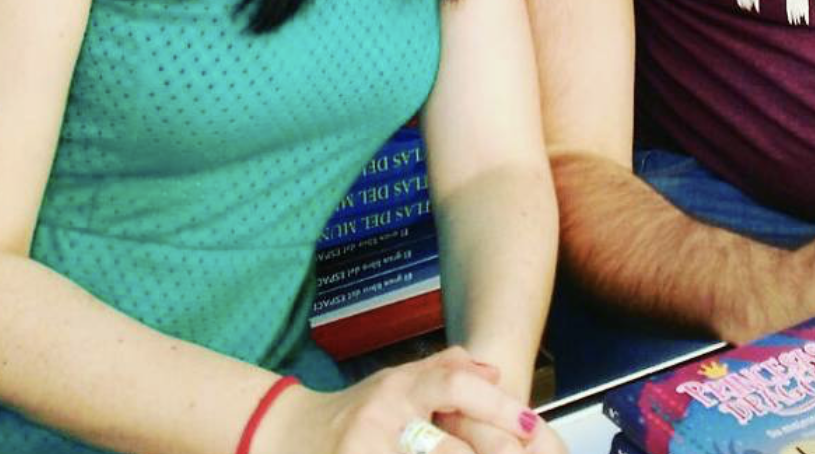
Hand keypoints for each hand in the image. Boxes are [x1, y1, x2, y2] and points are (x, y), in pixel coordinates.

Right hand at [266, 348, 543, 453]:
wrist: (284, 435)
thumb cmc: (352, 412)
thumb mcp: (395, 381)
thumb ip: (443, 370)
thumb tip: (492, 372)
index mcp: (397, 388)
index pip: (454, 385)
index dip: (496, 407)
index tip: (530, 423)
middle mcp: (382, 420)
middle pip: (447, 448)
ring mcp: (365, 451)